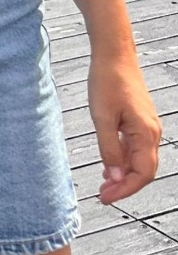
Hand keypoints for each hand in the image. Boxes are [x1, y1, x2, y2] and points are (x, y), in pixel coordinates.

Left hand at [87, 49, 162, 203]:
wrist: (114, 56)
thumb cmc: (107, 82)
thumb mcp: (101, 118)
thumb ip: (109, 150)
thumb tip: (116, 178)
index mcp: (145, 133)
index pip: (142, 173)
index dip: (125, 190)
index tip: (106, 198)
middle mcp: (152, 133)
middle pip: (144, 171)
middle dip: (125, 186)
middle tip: (103, 195)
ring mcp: (148, 127)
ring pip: (140, 161)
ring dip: (124, 175)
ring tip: (104, 185)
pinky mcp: (140, 122)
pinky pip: (136, 149)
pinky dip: (124, 161)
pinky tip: (109, 166)